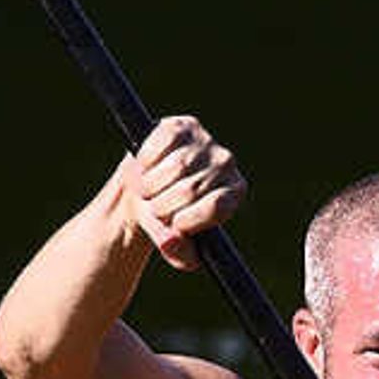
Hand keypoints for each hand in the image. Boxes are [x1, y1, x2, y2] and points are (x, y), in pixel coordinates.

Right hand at [118, 114, 244, 269]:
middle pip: (192, 189)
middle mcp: (226, 164)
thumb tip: (171, 242)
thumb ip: (178, 252)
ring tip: (147, 192)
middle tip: (154, 209)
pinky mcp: (182, 126)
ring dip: (152, 185)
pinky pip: (163, 143)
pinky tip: (145, 168)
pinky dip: (147, 160)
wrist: (144, 189)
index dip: (188, 220)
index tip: (173, 226)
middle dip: (163, 206)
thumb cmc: (166, 218)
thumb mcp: (173, 243)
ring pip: (176, 167)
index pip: (216, 207)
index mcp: (234, 193)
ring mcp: (206, 142)